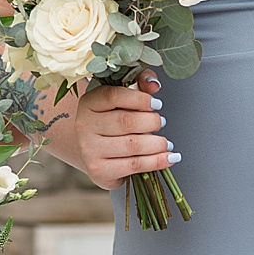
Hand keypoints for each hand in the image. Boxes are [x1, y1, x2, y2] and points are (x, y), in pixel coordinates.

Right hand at [68, 71, 171, 190]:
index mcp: (89, 103)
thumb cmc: (112, 120)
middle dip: (152, 122)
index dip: (140, 99)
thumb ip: (139, 85)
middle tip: (161, 122)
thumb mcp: (122, 98)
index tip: (156, 104)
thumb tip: (153, 84)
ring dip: (157, 144)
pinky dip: (156, 161)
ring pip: (133, 145)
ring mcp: (89, 150)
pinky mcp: (99, 170)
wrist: (93, 151)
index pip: (114, 96)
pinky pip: (134, 165)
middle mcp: (84, 126)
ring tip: (166, 143)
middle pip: (126, 121)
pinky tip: (169, 158)